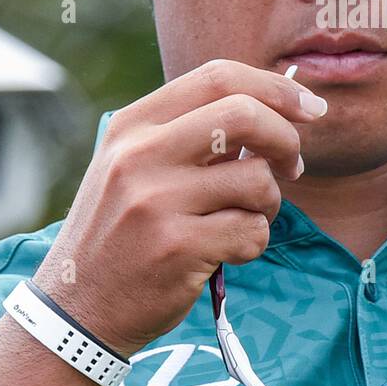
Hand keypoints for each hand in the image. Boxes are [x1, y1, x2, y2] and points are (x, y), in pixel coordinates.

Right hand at [33, 58, 327, 357]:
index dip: (275, 88)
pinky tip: (226, 252)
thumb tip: (277, 111)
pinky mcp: (177, 248)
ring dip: (268, 203)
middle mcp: (140, 156)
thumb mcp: (135, 167)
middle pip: (244, 115)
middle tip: (293, 165)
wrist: (77, 308)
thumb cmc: (122, 233)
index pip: (217, 77)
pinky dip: (254, 242)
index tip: (309, 106)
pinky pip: (253, 231)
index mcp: (133, 126)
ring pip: (257, 180)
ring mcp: (156, 202)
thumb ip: (192, 136)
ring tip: (242, 219)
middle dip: (286, 139)